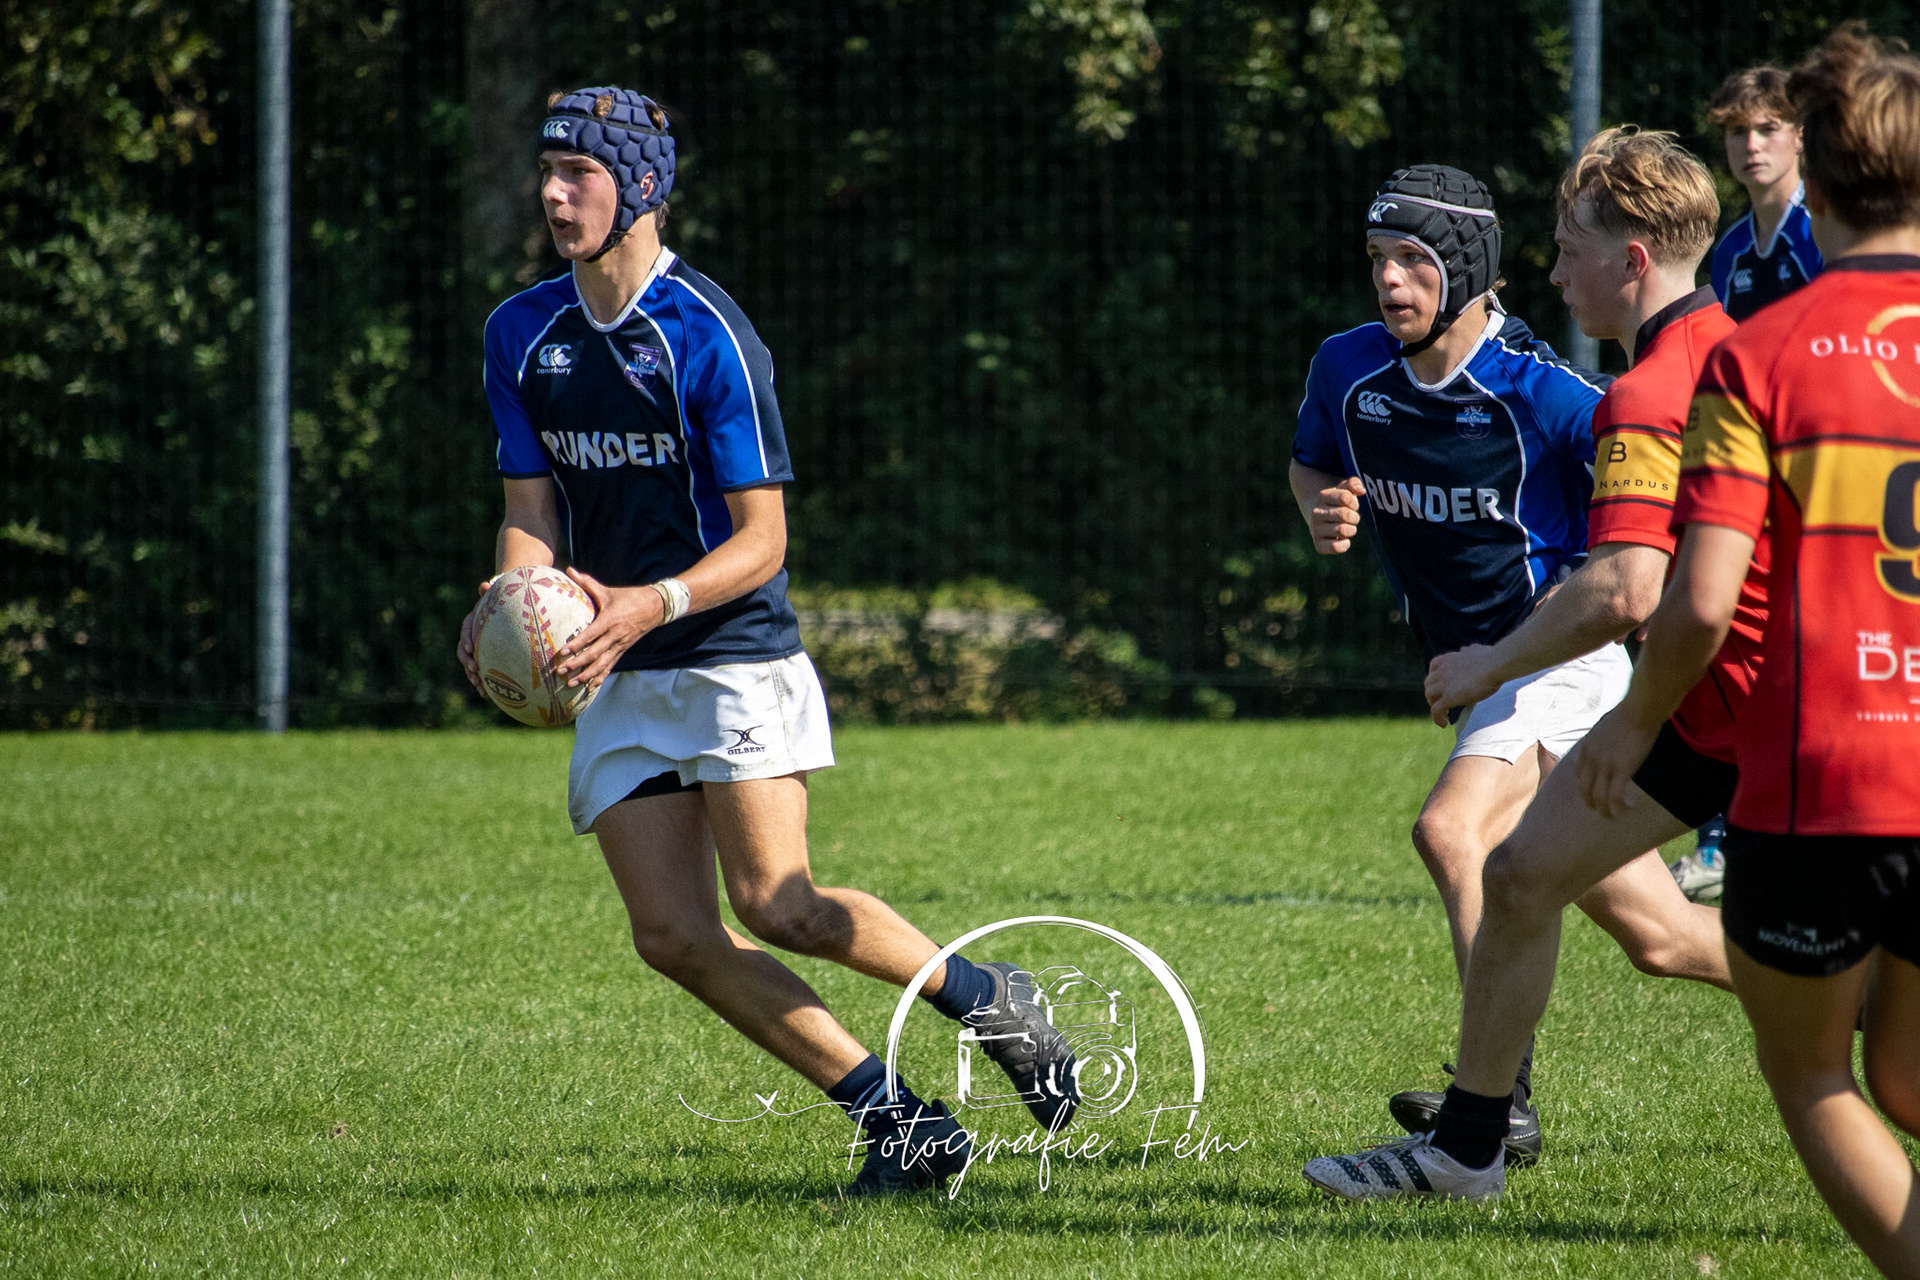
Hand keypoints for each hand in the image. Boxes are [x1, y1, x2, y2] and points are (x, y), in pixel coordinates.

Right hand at [456, 576, 491, 692]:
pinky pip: (479, 673)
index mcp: (471, 623)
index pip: (466, 631)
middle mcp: (469, 638)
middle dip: (467, 662)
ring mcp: (474, 651)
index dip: (466, 640)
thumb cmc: (498, 605)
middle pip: (463, 652)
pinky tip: (488, 695)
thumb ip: (489, 593)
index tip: (470, 647)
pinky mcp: (481, 661)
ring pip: (469, 665)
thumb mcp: (494, 598)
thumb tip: (485, 584)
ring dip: (472, 676)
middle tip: (475, 669)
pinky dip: (481, 684)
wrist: (503, 614)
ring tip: (479, 685)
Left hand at [554, 567, 665, 688]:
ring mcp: (620, 646)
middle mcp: (615, 636)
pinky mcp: (623, 651)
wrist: (656, 607)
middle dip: (577, 664)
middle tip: (560, 671)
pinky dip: (600, 677)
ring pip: (602, 664)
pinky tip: (590, 687)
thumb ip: (587, 583)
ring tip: (571, 683)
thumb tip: (569, 570)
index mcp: (610, 620)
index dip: (577, 644)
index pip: (590, 635)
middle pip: (594, 654)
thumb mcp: (608, 591)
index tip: (563, 652)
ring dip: (586, 675)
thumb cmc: (629, 598)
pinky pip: (611, 667)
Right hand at [1309, 477, 1365, 553]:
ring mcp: (1315, 530)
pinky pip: (1336, 547)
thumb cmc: (1338, 503)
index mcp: (1322, 497)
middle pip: (1344, 515)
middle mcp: (1316, 513)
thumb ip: (1354, 483)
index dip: (1354, 503)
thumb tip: (1361, 491)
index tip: (1352, 505)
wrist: (1321, 519)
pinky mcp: (1318, 545)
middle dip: (1354, 517)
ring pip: (1342, 531)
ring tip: (1347, 527)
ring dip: (1351, 530)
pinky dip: (1345, 544)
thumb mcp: (1344, 489)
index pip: (1345, 498)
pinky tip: (1342, 539)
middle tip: (1352, 518)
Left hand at [1424, 645, 1501, 727]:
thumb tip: (1465, 649)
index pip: (1434, 666)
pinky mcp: (1449, 697)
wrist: (1495, 665)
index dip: (1436, 677)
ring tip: (1444, 713)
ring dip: (1434, 705)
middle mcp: (1443, 670)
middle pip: (1429, 683)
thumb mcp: (1477, 650)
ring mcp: (1444, 684)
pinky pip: (1436, 710)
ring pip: (1429, 696)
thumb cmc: (1491, 658)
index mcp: (1450, 659)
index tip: (1442, 685)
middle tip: (1443, 701)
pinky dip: (1437, 718)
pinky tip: (1444, 724)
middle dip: (1434, 693)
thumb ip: (1469, 651)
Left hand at [1573, 706, 1660, 818]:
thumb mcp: (1606, 725)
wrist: (1638, 710)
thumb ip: (1604, 736)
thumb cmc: (1629, 713)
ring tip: (1613, 817)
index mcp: (1586, 747)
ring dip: (1605, 811)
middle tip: (1601, 811)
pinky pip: (1615, 796)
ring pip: (1598, 797)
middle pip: (1584, 789)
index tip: (1592, 793)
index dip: (1584, 786)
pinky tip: (1628, 807)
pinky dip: (1619, 806)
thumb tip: (1610, 737)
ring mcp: (1604, 765)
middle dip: (1591, 803)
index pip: (1578, 773)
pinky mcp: (1621, 770)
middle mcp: (1591, 758)